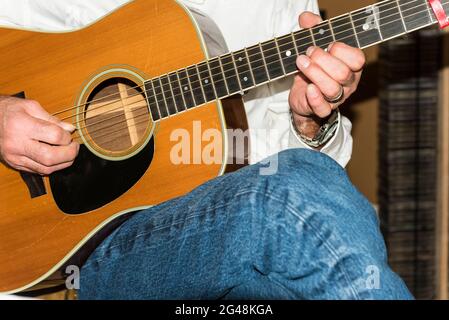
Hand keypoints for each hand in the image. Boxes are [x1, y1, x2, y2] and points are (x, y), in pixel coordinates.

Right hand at [0, 96, 78, 174]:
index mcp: (22, 125)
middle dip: (69, 154)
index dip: (67, 137)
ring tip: (68, 153)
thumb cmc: (8, 109)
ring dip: (63, 163)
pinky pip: (38, 171)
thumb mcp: (30, 106)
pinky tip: (56, 158)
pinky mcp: (15, 164)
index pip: (54, 136)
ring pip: (46, 169)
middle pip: (50, 157)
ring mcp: (15, 157)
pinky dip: (52, 167)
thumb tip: (70, 129)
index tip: (69, 134)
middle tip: (74, 147)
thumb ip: (52, 119)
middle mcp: (17, 144)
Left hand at [289, 12, 365, 139]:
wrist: (303, 94)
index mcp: (352, 65)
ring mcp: (337, 98)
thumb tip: (306, 18)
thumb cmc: (315, 67)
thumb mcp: (315, 46)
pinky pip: (323, 108)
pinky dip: (315, 98)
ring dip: (315, 74)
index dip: (340, 50)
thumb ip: (313, 30)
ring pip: (332, 89)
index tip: (325, 44)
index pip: (357, 59)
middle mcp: (348, 83)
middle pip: (342, 74)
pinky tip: (308, 88)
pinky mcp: (323, 110)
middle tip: (308, 52)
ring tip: (301, 63)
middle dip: (322, 60)